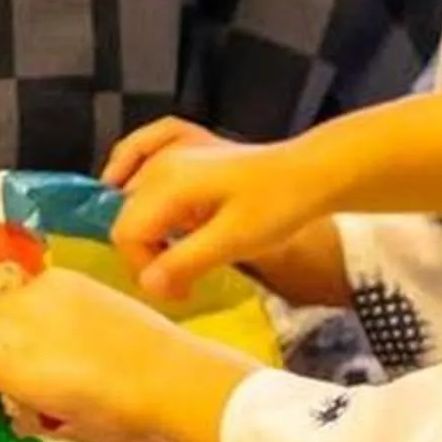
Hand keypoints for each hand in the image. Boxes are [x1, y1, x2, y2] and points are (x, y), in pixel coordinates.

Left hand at [0, 263, 257, 441]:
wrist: (161, 376)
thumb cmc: (156, 367)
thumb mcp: (109, 333)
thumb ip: (76, 335)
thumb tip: (60, 362)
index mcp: (67, 283)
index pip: (18, 306)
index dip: (18, 338)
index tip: (38, 367)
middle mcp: (34, 286)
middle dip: (0, 351)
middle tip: (29, 385)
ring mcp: (11, 310)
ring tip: (20, 391)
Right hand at [108, 119, 354, 306]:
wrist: (313, 172)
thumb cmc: (279, 203)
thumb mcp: (233, 240)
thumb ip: (185, 261)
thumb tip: (147, 284)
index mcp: (168, 182)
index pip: (127, 234)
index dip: (145, 269)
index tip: (178, 291)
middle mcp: (163, 162)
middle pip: (128, 217)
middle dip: (147, 256)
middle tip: (180, 283)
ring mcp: (174, 151)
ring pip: (131, 193)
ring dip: (144, 228)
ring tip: (173, 253)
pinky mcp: (188, 150)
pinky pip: (144, 153)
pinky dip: (134, 172)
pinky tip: (138, 193)